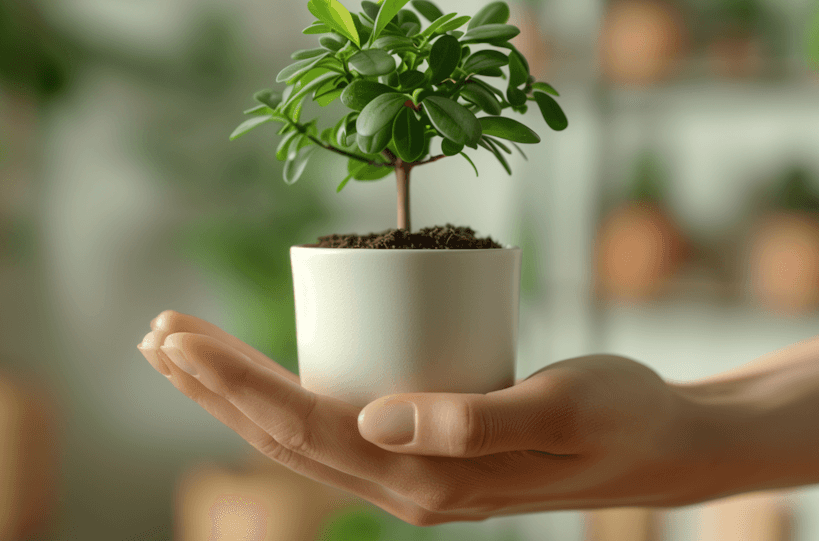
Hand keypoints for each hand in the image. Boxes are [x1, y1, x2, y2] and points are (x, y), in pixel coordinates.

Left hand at [138, 310, 722, 525]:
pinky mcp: (426, 454)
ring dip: (237, 395)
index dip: (235, 383)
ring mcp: (414, 475)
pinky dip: (284, 398)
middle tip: (155, 333)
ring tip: (182, 352)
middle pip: (285, 436)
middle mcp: (408, 487)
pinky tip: (262, 375)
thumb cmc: (621, 414)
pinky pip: (334, 430)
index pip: (306, 428)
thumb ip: (477, 420)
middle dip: (213, 387)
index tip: (178, 337)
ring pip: (301, 436)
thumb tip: (377, 417)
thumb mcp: (564, 405)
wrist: (663, 444)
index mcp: (428, 480)